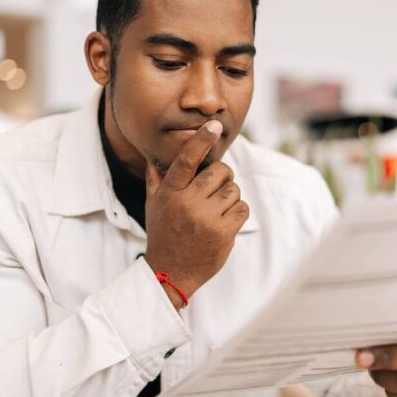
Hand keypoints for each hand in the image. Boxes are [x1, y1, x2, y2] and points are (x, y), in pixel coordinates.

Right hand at [144, 120, 249, 307]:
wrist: (170, 272)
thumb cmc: (163, 234)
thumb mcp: (153, 205)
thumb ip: (156, 180)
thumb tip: (153, 156)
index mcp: (170, 193)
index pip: (187, 159)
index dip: (202, 140)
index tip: (214, 125)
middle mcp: (188, 203)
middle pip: (220, 172)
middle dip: (223, 176)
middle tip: (217, 187)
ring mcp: (206, 219)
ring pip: (234, 190)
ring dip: (230, 197)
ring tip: (217, 209)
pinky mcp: (223, 233)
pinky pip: (242, 209)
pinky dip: (238, 212)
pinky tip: (225, 221)